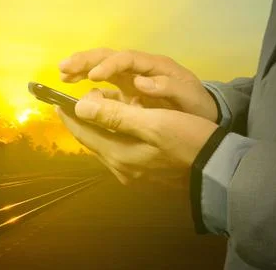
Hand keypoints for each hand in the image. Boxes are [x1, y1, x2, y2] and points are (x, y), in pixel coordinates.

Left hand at [55, 88, 217, 189]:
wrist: (219, 172)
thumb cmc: (188, 141)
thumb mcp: (153, 123)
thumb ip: (115, 115)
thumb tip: (81, 107)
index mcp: (119, 155)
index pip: (84, 133)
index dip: (69, 116)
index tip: (56, 101)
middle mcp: (120, 168)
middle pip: (93, 141)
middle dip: (82, 121)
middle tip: (77, 101)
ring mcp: (133, 174)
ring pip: (106, 146)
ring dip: (98, 127)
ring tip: (97, 108)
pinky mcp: (145, 174)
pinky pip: (119, 151)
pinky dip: (113, 136)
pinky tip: (120, 127)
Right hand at [58, 48, 218, 121]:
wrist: (203, 115)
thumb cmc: (196, 105)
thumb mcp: (189, 97)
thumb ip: (168, 88)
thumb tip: (140, 82)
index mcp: (154, 66)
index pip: (127, 59)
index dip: (109, 65)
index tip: (92, 76)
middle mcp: (139, 68)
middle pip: (109, 57)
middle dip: (86, 60)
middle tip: (64, 68)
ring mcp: (131, 79)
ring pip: (102, 67)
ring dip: (82, 68)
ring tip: (63, 74)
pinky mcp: (126, 92)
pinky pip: (104, 85)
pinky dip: (88, 85)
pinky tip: (74, 88)